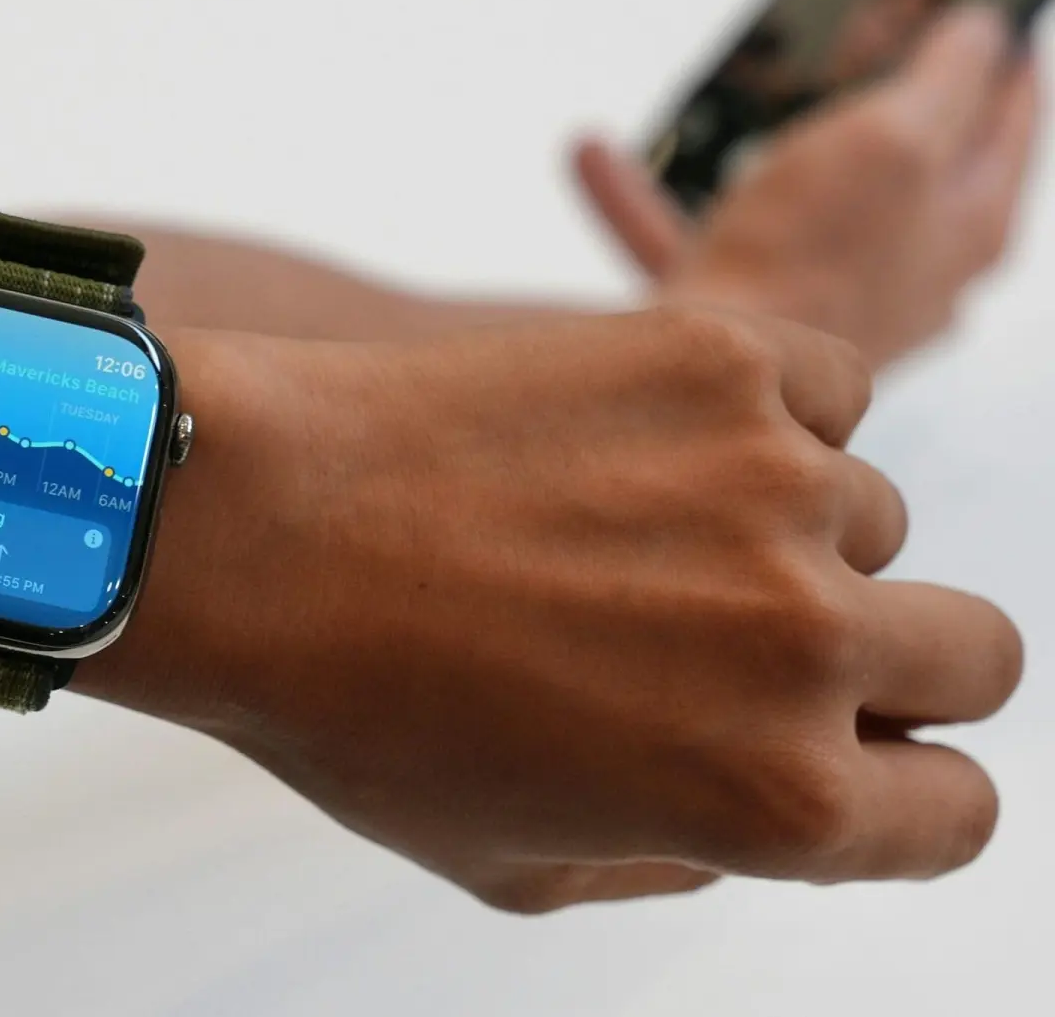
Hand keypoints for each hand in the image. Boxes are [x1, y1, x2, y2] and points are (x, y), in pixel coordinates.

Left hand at [81, 308, 1019, 913]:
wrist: (246, 530)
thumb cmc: (356, 711)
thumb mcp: (514, 866)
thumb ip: (684, 856)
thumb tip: (789, 801)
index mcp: (774, 801)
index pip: (958, 812)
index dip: (900, 791)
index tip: (844, 753)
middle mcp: (806, 646)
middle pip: (977, 656)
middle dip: (891, 665)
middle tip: (758, 635)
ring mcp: (776, 486)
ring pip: (879, 515)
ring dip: (792, 530)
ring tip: (624, 531)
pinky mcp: (722, 357)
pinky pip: (828, 388)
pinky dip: (764, 415)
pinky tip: (640, 444)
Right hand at [573, 8, 1040, 369]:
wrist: (697, 391)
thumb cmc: (797, 279)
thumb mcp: (892, 140)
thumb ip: (950, 78)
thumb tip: (982, 38)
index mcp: (968, 228)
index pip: (1011, 125)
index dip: (994, 70)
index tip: (964, 33)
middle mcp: (909, 274)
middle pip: (907, 166)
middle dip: (868, 111)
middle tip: (850, 68)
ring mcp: (831, 303)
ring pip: (794, 205)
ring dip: (740, 155)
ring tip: (691, 119)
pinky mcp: (755, 326)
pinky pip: (701, 246)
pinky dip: (652, 205)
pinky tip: (599, 164)